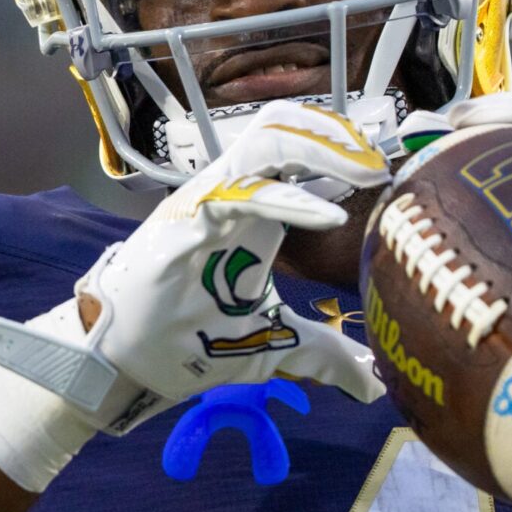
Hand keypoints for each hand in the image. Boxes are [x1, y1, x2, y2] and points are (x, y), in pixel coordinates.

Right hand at [74, 100, 391, 426]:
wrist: (125, 364)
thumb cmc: (188, 341)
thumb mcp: (272, 349)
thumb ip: (322, 353)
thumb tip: (371, 384)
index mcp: (252, 211)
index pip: (295, 147)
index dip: (340, 146)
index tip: (385, 172)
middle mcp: (232, 196)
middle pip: (282, 127)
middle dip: (336, 134)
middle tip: (378, 163)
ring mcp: (207, 204)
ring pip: (262, 142)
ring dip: (318, 147)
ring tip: (363, 170)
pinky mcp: (183, 223)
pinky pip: (237, 194)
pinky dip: (285, 199)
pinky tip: (328, 216)